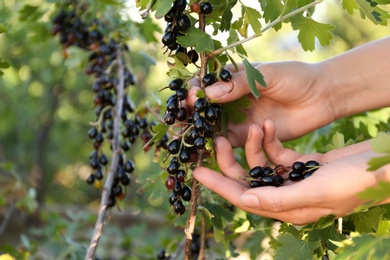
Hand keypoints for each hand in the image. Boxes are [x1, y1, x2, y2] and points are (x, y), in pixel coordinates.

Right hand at [187, 61, 336, 145]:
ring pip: (214, 128)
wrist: (323, 97)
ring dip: (202, 133)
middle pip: (205, 110)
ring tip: (194, 137)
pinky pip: (232, 144)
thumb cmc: (296, 78)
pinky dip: (221, 146)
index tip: (190, 98)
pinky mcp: (251, 138)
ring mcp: (240, 120)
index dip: (195, 92)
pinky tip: (214, 145)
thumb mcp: (267, 75)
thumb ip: (240, 84)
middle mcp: (232, 101)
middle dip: (192, 116)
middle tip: (182, 122)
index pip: (206, 85)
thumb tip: (208, 93)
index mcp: (234, 80)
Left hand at [193, 120, 386, 224]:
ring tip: (252, 126)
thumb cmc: (358, 181)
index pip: (243, 197)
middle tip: (216, 140)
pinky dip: (270, 140)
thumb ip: (280, 198)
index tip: (196, 171)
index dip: (219, 185)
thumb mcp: (318, 191)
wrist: (385, 164)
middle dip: (230, 161)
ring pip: (261, 164)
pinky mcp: (302, 163)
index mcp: (288, 208)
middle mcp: (287, 196)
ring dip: (253, 145)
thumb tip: (244, 199)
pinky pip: (277, 152)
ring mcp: (294, 179)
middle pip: (247, 180)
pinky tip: (267, 126)